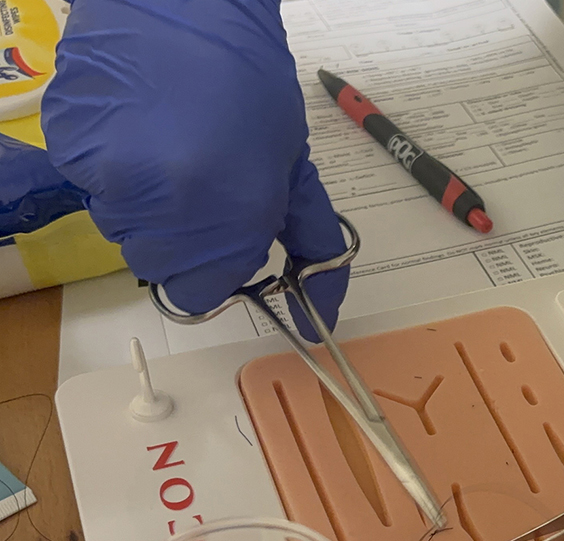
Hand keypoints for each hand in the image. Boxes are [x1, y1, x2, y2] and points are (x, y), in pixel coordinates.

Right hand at [41, 0, 346, 338]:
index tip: (229, 235)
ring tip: (172, 149)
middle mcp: (165, 209)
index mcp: (231, 216)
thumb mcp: (294, 169)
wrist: (188, 5)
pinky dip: (115, 172)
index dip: (218, 268)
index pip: (202, 293)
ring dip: (149, 207)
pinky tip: (140, 131)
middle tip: (203, 184)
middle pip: (161, 267)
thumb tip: (321, 315)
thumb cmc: (252, 83)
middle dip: (186, 240)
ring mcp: (110, 178)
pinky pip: (93, 190)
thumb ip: (309, 244)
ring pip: (124, 230)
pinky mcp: (70, 148)